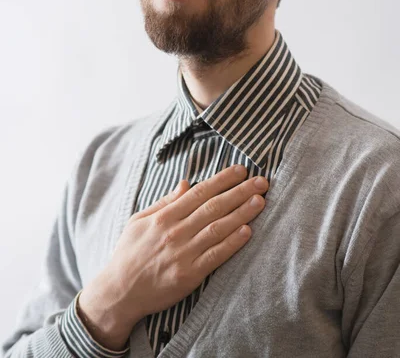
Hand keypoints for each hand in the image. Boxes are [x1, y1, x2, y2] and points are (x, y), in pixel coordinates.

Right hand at [78, 165, 267, 348]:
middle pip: (213, 207)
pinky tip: (247, 231)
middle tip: (261, 181)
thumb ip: (165, 202)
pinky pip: (215, 256)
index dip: (222, 180)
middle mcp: (175, 232)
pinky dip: (232, 243)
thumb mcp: (139, 221)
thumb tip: (186, 183)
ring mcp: (183, 254)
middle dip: (239, 192)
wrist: (119, 292)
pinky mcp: (189, 275)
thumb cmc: (129, 253)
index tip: (241, 170)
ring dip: (241, 213)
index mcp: (164, 217)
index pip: (199, 192)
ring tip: (260, 201)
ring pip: (218, 228)